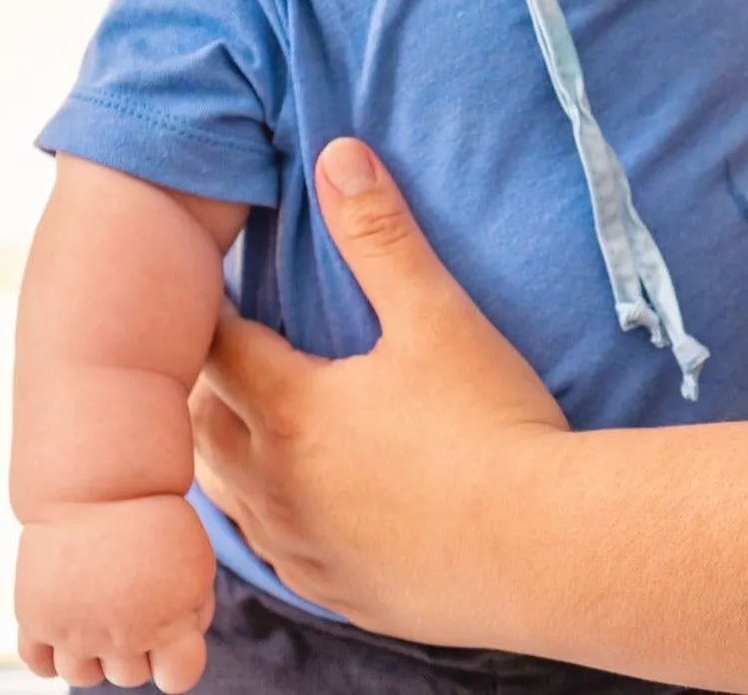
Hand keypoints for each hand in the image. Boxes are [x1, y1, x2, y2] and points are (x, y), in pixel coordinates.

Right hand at [15, 495, 214, 690]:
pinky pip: (40, 665)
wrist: (99, 482)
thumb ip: (193, 612)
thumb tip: (177, 647)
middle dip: (136, 646)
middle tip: (131, 600)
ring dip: (93, 652)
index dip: (178, 659)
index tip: (173, 635)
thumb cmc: (155, 518)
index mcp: (171, 623)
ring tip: (98, 608)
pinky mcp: (36, 621)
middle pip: (129, 676)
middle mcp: (123, 637)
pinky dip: (51, 652)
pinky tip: (66, 622)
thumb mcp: (197, 560)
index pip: (180, 678)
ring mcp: (76, 634)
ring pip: (83, 676)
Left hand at [188, 138, 567, 643]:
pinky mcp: (341, 593)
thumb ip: (380, 234)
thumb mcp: (435, 314)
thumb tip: (337, 155)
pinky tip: (294, 511)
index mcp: (292, 409)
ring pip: (228, 500)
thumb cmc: (490, 424)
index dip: (210, 314)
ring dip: (223, 458)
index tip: (209, 290)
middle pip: (204, 428)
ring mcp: (305, 548)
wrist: (543, 548)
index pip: (220, 349)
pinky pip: (278, 558)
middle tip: (219, 354)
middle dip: (205, 386)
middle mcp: (278, 485)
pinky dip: (269, 522)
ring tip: (238, 428)